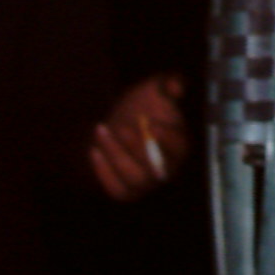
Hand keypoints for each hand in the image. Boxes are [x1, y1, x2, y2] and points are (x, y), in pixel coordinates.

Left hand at [90, 72, 188, 200]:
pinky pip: (117, 190)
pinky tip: (94, 151)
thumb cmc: (142, 106)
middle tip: (122, 127)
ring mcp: (146, 183)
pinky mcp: (126, 191)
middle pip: (156, 168)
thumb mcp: (156, 89)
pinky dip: (105, 172)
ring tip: (102, 130)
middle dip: (138, 148)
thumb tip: (176, 85)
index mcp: (178, 145)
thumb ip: (169, 83)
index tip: (152, 125)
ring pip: (135, 179)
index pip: (180, 148)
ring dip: (117, 155)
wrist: (116, 125)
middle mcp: (165, 168)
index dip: (168, 139)